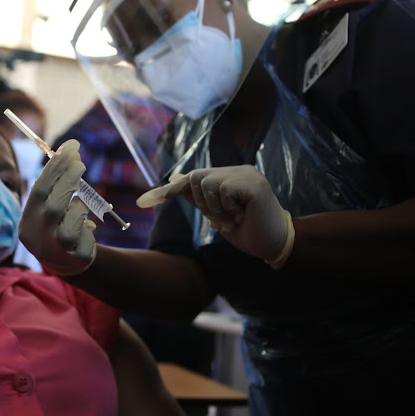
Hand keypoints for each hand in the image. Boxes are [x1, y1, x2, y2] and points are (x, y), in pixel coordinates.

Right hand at [19, 139, 97, 275]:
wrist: (66, 263)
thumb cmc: (56, 227)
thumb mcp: (47, 209)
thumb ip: (54, 187)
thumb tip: (70, 152)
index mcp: (27, 221)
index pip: (39, 191)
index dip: (55, 168)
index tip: (70, 149)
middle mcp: (38, 237)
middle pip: (54, 206)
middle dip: (68, 181)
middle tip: (80, 163)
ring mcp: (57, 250)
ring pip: (72, 221)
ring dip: (79, 207)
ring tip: (80, 205)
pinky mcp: (77, 258)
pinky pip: (88, 233)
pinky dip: (89, 226)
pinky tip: (86, 229)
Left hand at [138, 165, 293, 267]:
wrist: (274, 245)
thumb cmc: (248, 232)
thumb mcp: (216, 215)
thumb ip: (198, 198)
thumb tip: (172, 184)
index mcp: (229, 176)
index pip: (192, 179)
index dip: (167, 190)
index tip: (140, 202)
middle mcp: (237, 170)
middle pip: (195, 179)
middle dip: (203, 204)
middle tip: (226, 219)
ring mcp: (246, 174)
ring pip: (206, 185)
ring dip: (216, 210)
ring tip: (236, 218)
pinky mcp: (253, 183)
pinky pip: (222, 192)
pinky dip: (227, 210)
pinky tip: (243, 216)